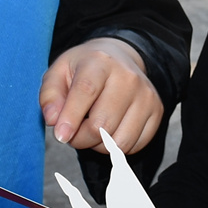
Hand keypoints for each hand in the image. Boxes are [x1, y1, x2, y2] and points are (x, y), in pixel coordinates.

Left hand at [39, 36, 160, 154]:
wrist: (118, 59)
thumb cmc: (83, 70)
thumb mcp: (58, 74)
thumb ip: (50, 96)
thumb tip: (53, 120)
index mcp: (100, 61)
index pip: (86, 91)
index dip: (71, 117)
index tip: (60, 136)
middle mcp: (128, 77)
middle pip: (102, 124)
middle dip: (80, 138)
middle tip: (72, 132)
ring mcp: (146, 95)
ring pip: (119, 142)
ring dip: (98, 145)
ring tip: (91, 130)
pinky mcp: (157, 111)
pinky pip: (134, 146)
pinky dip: (116, 147)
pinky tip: (109, 132)